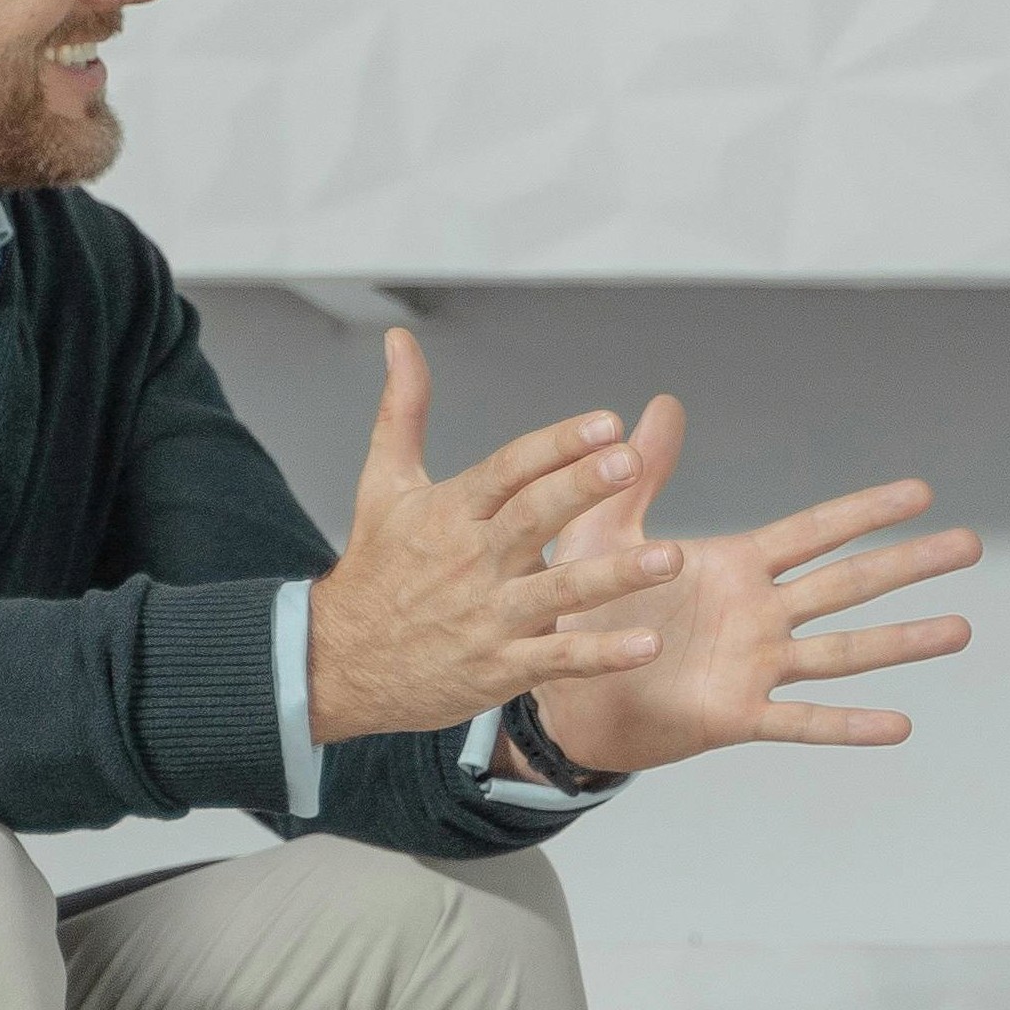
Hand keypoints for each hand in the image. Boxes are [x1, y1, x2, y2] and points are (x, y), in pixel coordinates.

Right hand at [305, 331, 686, 742]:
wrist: (339, 661)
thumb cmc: (375, 567)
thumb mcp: (383, 483)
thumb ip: (404, 409)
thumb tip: (400, 342)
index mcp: (450, 512)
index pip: (509, 469)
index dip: (556, 444)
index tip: (606, 422)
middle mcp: (472, 560)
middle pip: (534, 517)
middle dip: (583, 488)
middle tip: (631, 462)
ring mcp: (487, 616)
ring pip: (559, 591)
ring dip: (616, 576)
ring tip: (670, 559)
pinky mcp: (498, 668)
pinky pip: (557, 660)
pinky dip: (602, 654)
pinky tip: (647, 645)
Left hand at [528, 394, 984, 776]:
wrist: (563, 693)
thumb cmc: (583, 609)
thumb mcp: (605, 531)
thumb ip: (641, 473)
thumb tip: (664, 404)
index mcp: (735, 567)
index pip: (814, 531)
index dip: (867, 511)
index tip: (921, 492)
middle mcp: (758, 615)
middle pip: (849, 584)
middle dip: (910, 564)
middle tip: (971, 543)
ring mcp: (754, 666)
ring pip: (843, 651)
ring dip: (903, 640)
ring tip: (961, 629)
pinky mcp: (735, 716)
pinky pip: (801, 720)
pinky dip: (849, 725)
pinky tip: (899, 725)